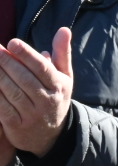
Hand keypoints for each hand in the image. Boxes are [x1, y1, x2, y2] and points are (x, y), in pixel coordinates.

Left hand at [0, 28, 73, 155]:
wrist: (51, 136)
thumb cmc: (54, 97)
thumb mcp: (63, 77)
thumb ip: (61, 53)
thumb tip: (64, 29)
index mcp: (59, 87)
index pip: (42, 68)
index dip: (27, 55)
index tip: (12, 43)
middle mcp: (48, 101)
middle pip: (24, 79)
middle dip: (6, 62)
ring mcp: (32, 115)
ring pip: (11, 92)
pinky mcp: (17, 126)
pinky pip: (1, 107)